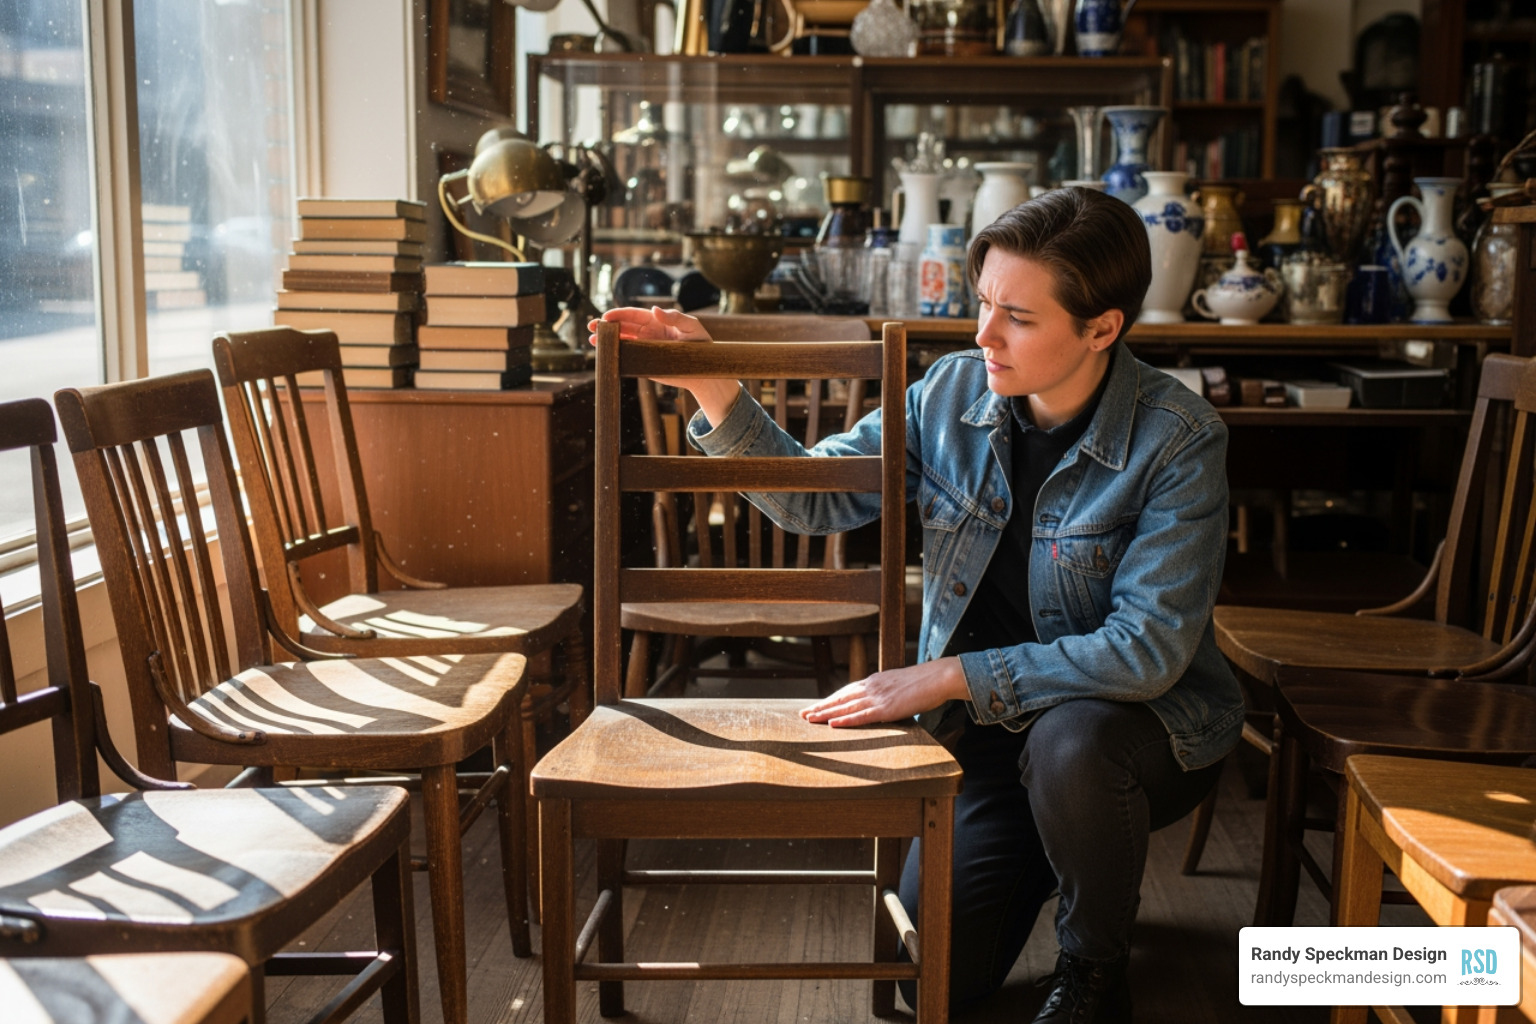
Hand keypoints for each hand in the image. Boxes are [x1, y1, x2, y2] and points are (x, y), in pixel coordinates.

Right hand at [585, 305, 739, 424]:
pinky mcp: (644, 364)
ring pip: (621, 342)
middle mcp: (647, 334)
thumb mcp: (692, 327)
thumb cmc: (701, 345)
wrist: (705, 371)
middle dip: (606, 326)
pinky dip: (614, 357)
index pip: (633, 315)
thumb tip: (655, 310)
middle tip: (592, 326)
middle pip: (622, 327)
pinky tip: (603, 356)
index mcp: (656, 322)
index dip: (619, 314)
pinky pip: (626, 359)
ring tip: (592, 341)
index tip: (606, 316)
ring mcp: (644, 349)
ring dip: (606, 341)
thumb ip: (676, 318)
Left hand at [801, 657, 970, 727]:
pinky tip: (832, 724)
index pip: (846, 691)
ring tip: (809, 719)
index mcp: (874, 681)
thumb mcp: (899, 685)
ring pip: (845, 707)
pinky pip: (861, 716)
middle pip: (840, 698)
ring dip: (826, 713)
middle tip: (802, 715)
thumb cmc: (924, 683)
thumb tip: (880, 703)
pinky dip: (845, 720)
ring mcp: (878, 697)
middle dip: (820, 706)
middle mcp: (871, 687)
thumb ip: (886, 693)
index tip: (815, 706)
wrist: (939, 677)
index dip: (829, 700)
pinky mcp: (886, 708)